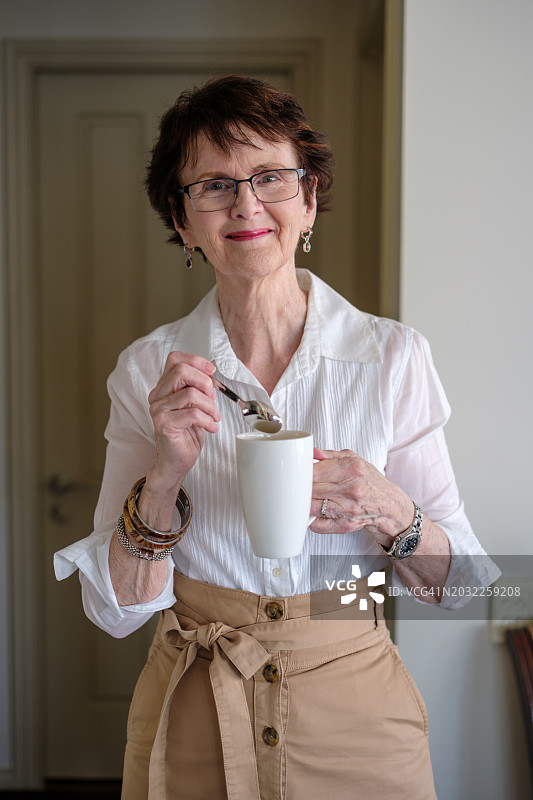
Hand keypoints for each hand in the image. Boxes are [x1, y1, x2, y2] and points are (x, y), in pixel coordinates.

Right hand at [146, 351, 220, 492]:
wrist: (175, 461)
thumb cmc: (186, 434)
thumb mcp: (195, 406)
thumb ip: (198, 389)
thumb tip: (210, 377)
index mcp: (164, 387)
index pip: (174, 360)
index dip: (195, 360)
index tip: (211, 371)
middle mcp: (158, 396)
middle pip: (181, 371)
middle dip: (204, 382)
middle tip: (212, 397)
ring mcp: (158, 410)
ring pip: (190, 394)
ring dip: (210, 406)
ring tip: (214, 417)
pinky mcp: (164, 424)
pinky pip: (192, 414)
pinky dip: (208, 420)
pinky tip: (211, 428)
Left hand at [309, 448, 413, 544]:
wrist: (387, 504)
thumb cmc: (369, 481)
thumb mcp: (353, 459)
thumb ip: (329, 455)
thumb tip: (311, 452)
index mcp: (352, 469)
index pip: (314, 471)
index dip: (302, 472)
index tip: (298, 471)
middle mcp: (350, 490)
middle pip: (310, 489)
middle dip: (302, 486)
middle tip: (299, 483)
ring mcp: (347, 509)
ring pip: (310, 507)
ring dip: (304, 501)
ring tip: (307, 495)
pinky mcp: (343, 525)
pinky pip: (316, 524)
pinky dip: (310, 518)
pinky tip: (314, 510)